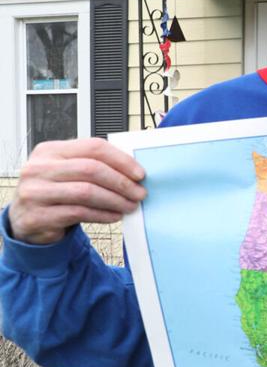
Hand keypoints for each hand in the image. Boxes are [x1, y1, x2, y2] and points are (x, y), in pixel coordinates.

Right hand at [8, 138, 145, 244]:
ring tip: (130, 206)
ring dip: (115, 200)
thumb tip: (132, 171)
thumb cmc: (55, 192)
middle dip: (121, 182)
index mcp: (50, 150)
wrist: (27, 219)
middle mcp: (39, 168)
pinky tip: (115, 215)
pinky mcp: (38, 215)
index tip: (140, 173)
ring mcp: (35, 192)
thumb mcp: (68, 172)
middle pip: (91, 169)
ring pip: (86, 192)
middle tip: (139, 193)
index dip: (121, 160)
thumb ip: (92, 165)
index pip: (92, 147)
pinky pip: (79, 212)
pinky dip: (103, 214)